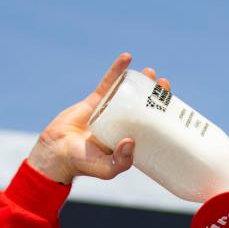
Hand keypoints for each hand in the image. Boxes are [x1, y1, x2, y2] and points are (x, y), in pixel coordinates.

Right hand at [28, 53, 169, 184]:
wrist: (57, 151)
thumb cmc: (84, 164)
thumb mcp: (107, 169)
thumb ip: (121, 161)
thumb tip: (132, 141)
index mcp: (130, 142)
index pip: (151, 126)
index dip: (162, 115)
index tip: (171, 103)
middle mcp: (122, 126)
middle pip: (143, 107)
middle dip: (154, 95)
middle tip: (163, 83)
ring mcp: (109, 112)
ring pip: (128, 93)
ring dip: (140, 81)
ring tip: (150, 72)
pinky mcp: (95, 101)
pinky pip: (108, 82)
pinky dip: (117, 70)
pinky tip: (127, 58)